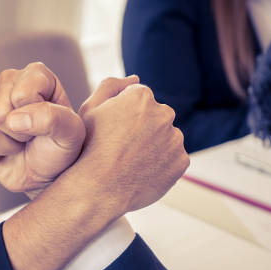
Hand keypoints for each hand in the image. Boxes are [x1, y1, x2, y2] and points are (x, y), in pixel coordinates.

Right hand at [0, 62, 85, 196]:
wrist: (46, 173)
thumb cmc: (61, 149)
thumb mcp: (71, 134)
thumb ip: (52, 119)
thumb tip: (14, 119)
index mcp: (36, 75)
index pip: (21, 95)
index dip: (34, 118)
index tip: (46, 125)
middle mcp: (8, 82)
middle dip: (18, 134)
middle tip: (32, 137)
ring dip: (6, 147)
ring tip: (20, 144)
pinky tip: (4, 152)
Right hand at [65, 77, 189, 215]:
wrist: (97, 190)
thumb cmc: (88, 149)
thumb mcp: (89, 110)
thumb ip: (111, 86)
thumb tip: (135, 78)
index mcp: (141, 96)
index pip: (139, 99)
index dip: (124, 115)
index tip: (114, 132)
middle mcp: (164, 113)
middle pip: (156, 117)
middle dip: (143, 129)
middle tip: (121, 149)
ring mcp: (175, 138)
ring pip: (166, 139)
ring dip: (153, 147)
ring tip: (131, 164)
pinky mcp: (181, 161)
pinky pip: (173, 160)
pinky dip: (161, 166)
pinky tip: (141, 173)